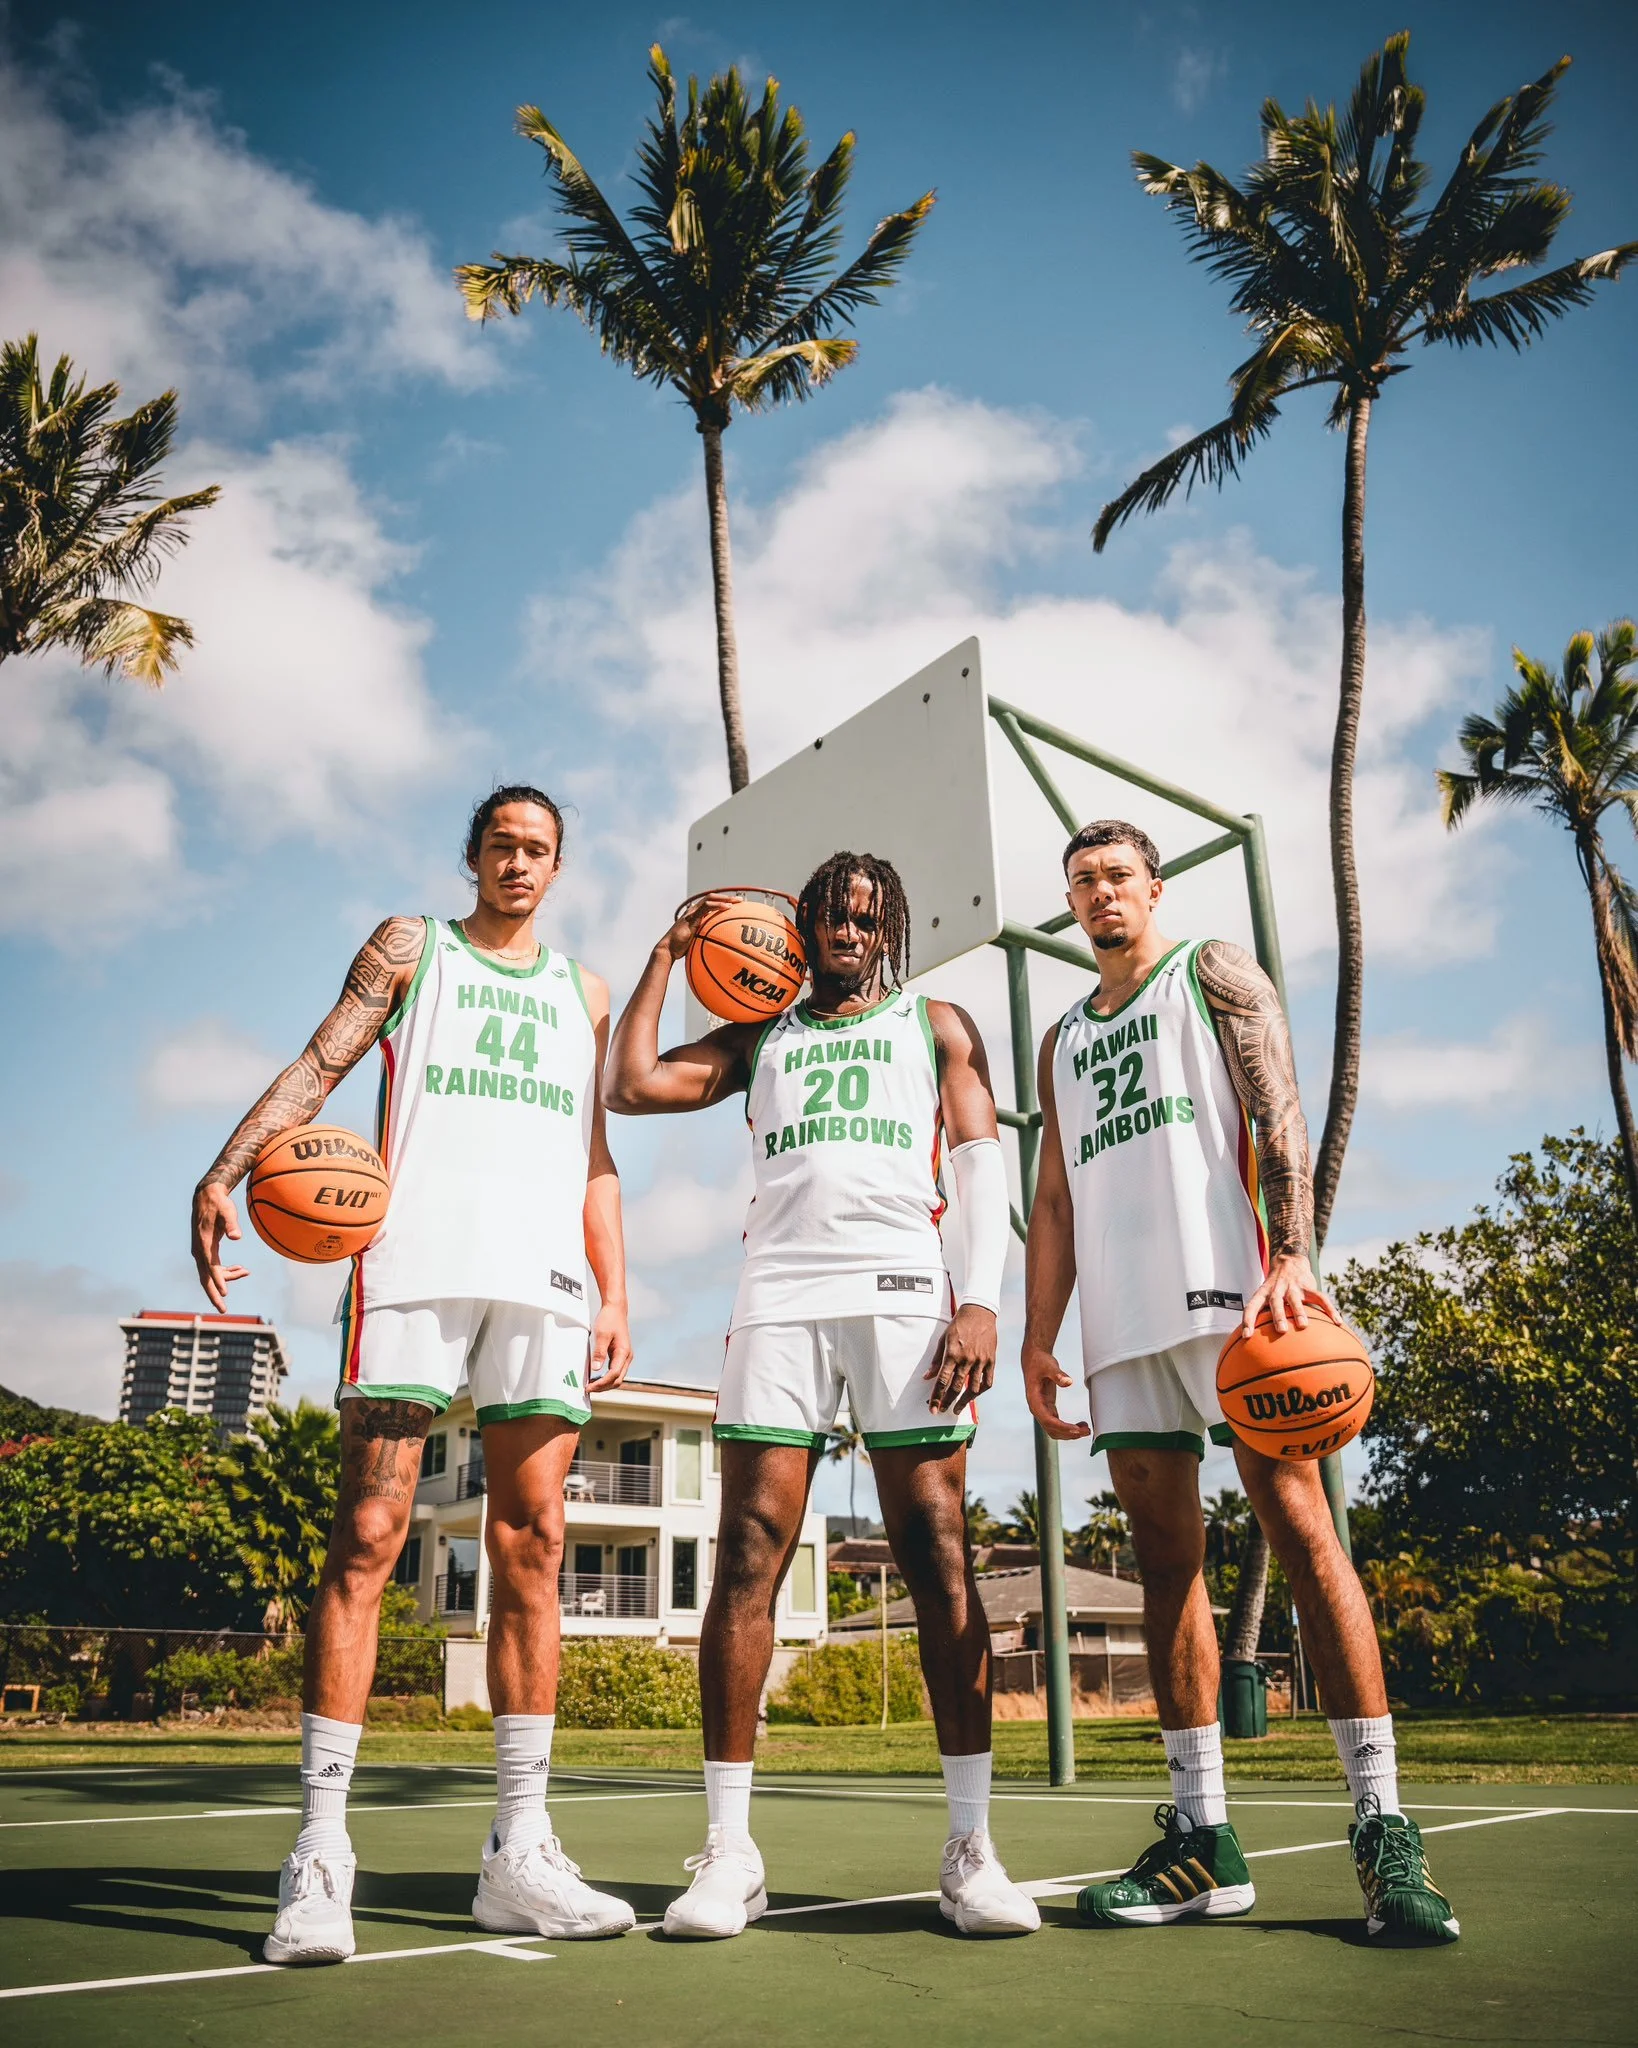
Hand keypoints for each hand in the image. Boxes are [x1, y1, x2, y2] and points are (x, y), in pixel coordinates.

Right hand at [192, 1181, 249, 1311]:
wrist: (207, 1196)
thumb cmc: (219, 1204)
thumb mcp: (227, 1211)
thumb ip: (231, 1224)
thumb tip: (237, 1237)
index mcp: (204, 1244)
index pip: (210, 1267)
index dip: (218, 1280)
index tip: (225, 1293)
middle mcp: (199, 1251)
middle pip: (205, 1278)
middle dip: (214, 1294)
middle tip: (224, 1310)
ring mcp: (202, 1252)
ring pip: (212, 1273)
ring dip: (227, 1279)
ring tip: (246, 1272)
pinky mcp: (206, 1250)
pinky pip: (215, 1267)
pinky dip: (227, 1271)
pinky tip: (241, 1270)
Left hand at [587, 1301, 632, 1389]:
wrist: (615, 1309)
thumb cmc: (609, 1320)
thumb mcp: (602, 1334)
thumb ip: (599, 1352)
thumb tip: (595, 1369)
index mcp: (624, 1352)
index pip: (614, 1374)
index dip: (601, 1383)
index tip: (588, 1387)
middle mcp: (627, 1357)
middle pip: (617, 1380)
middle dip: (603, 1387)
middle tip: (588, 1389)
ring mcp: (625, 1357)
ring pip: (617, 1377)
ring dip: (605, 1384)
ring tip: (591, 1386)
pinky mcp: (620, 1356)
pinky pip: (615, 1372)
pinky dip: (606, 1378)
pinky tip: (596, 1378)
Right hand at [661, 891, 738, 962]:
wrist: (668, 950)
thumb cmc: (680, 949)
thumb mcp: (695, 943)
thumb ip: (704, 940)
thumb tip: (715, 948)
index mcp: (695, 915)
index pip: (710, 904)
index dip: (722, 902)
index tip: (735, 905)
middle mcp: (693, 911)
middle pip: (712, 898)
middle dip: (727, 898)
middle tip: (740, 900)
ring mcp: (692, 913)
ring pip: (710, 899)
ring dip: (725, 899)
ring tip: (737, 901)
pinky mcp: (692, 917)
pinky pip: (707, 907)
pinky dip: (718, 906)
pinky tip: (728, 908)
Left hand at [924, 1304, 996, 1413]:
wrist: (979, 1313)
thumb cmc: (958, 1326)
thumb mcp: (943, 1340)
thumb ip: (936, 1360)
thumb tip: (927, 1377)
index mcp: (952, 1354)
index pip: (943, 1381)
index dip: (937, 1397)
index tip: (933, 1409)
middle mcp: (967, 1359)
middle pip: (956, 1387)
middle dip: (948, 1402)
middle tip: (942, 1410)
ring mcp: (981, 1361)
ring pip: (973, 1388)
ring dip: (964, 1401)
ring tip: (957, 1408)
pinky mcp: (991, 1360)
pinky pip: (987, 1381)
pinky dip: (980, 1391)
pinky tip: (974, 1396)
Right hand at [1021, 1341, 1090, 1440]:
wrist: (1033, 1359)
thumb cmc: (1039, 1362)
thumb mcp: (1048, 1365)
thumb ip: (1057, 1374)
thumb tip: (1068, 1382)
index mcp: (1034, 1399)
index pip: (1047, 1420)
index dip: (1062, 1427)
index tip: (1076, 1430)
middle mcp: (1037, 1408)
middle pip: (1051, 1428)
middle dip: (1068, 1433)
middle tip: (1085, 1431)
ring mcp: (1042, 1409)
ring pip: (1054, 1430)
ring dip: (1069, 1433)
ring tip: (1085, 1430)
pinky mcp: (1048, 1408)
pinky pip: (1057, 1424)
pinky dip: (1068, 1428)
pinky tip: (1079, 1425)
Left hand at [1241, 1254, 1336, 1338]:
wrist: (1288, 1260)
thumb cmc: (1274, 1287)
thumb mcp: (1264, 1294)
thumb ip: (1261, 1314)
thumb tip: (1256, 1343)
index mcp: (1263, 1293)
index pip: (1252, 1306)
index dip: (1248, 1320)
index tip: (1246, 1336)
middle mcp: (1277, 1290)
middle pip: (1275, 1303)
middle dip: (1277, 1316)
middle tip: (1280, 1330)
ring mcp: (1293, 1287)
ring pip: (1296, 1300)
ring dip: (1299, 1312)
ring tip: (1303, 1326)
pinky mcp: (1308, 1286)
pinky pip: (1321, 1298)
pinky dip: (1330, 1310)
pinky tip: (1338, 1322)